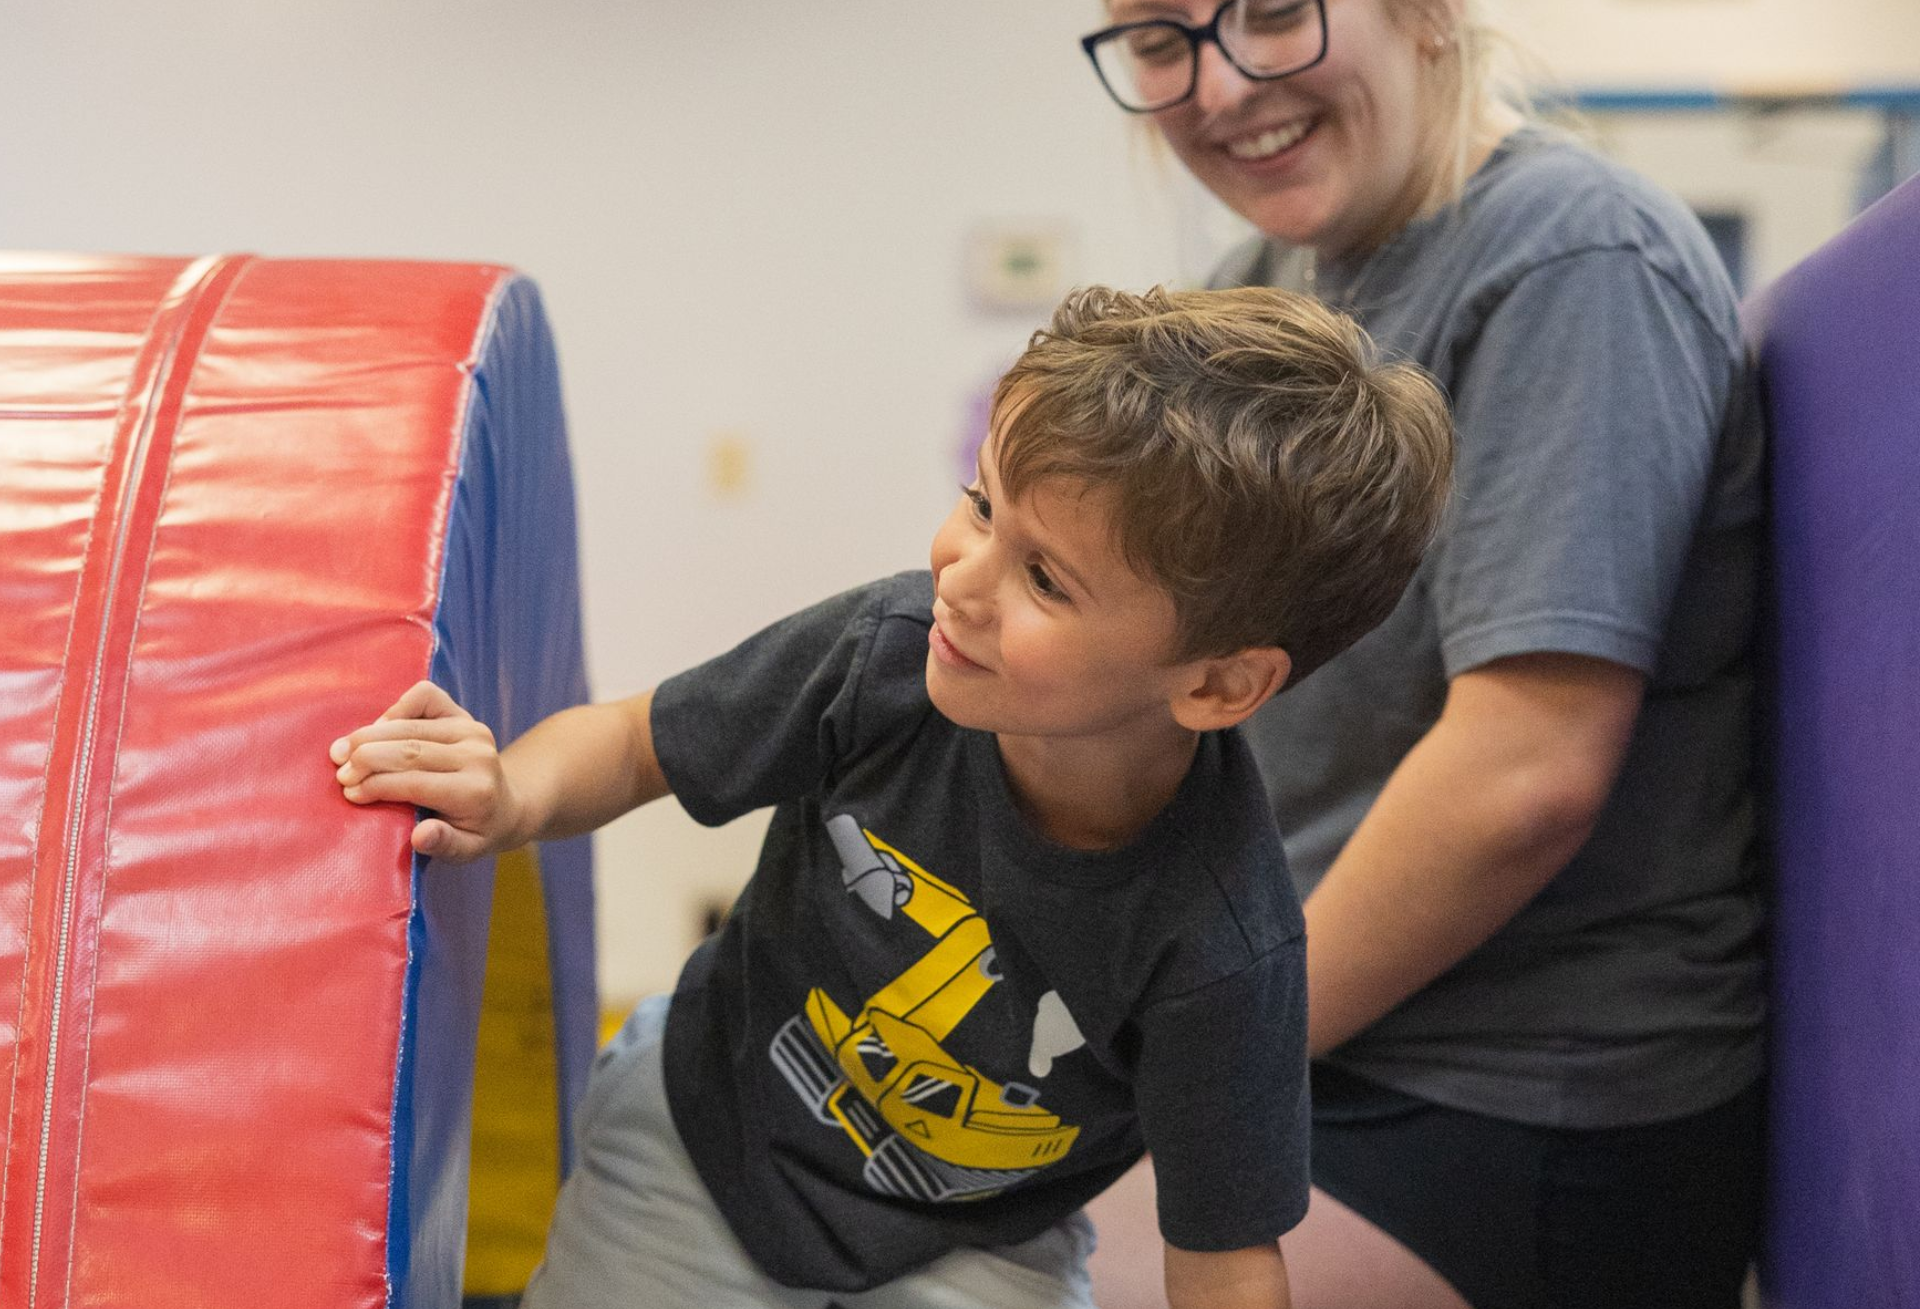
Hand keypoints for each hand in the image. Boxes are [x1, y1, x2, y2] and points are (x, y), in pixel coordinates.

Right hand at [330, 680, 523, 861]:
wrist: (506, 806)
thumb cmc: (476, 832)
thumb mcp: (466, 850)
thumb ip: (444, 844)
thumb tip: (420, 836)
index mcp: (476, 792)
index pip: (416, 783)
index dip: (377, 786)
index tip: (349, 793)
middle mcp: (477, 756)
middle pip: (410, 750)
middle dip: (367, 759)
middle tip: (339, 773)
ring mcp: (472, 730)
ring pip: (411, 725)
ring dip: (370, 735)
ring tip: (342, 751)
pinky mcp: (463, 714)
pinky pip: (425, 697)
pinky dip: (396, 709)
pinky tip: (378, 730)